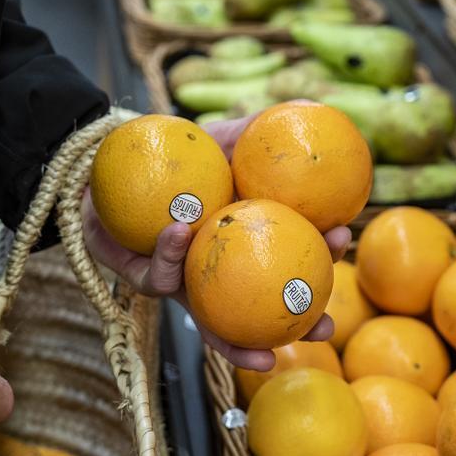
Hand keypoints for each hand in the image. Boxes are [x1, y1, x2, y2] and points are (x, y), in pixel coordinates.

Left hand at [83, 113, 350, 371]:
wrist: (110, 161)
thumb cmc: (172, 154)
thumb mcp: (216, 138)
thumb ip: (255, 132)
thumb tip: (310, 111)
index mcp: (244, 246)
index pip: (291, 258)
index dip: (321, 256)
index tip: (344, 238)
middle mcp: (218, 275)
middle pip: (265, 314)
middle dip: (298, 329)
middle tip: (325, 325)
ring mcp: (183, 284)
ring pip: (212, 324)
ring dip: (237, 341)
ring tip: (263, 344)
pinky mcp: (142, 279)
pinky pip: (160, 276)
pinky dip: (171, 254)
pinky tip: (180, 229)